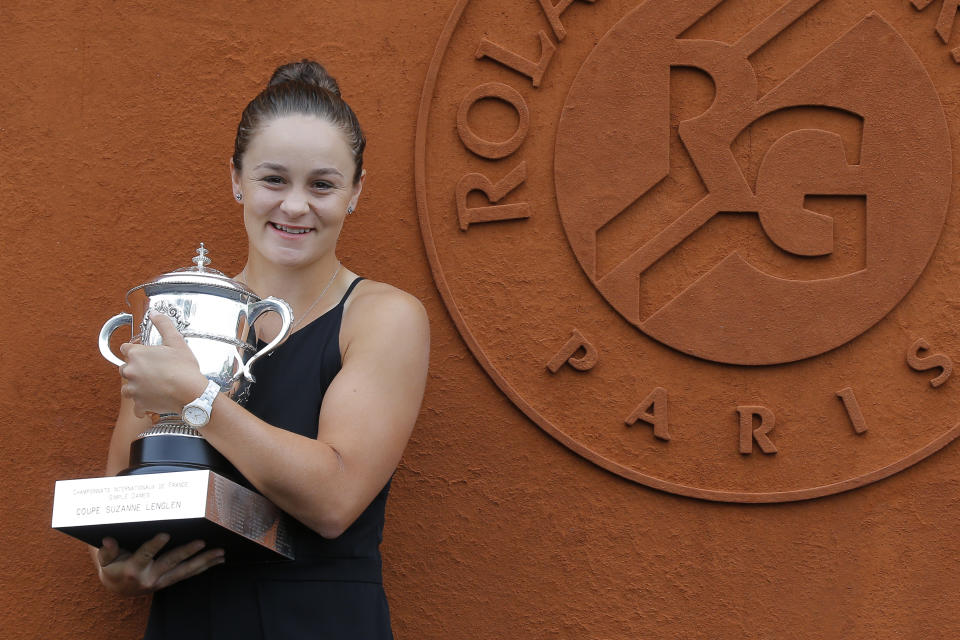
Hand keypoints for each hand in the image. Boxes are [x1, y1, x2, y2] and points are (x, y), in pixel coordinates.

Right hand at [96, 534, 224, 595]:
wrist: (117, 587)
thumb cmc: (112, 568)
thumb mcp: (105, 560)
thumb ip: (106, 551)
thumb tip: (107, 540)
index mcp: (133, 569)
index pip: (145, 555)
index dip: (154, 546)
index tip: (165, 535)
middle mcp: (150, 577)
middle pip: (171, 563)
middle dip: (187, 552)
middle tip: (202, 542)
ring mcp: (162, 581)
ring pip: (185, 571)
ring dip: (204, 561)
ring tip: (220, 553)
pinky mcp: (169, 581)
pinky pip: (189, 574)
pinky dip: (203, 567)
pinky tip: (217, 560)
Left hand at [119, 312, 207, 417]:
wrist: (190, 392)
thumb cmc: (184, 368)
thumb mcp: (176, 341)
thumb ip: (163, 325)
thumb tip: (155, 313)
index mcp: (137, 354)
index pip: (125, 348)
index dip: (135, 350)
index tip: (144, 355)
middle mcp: (131, 371)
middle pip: (124, 368)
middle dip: (135, 369)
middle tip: (152, 371)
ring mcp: (134, 388)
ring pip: (127, 388)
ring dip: (136, 388)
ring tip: (151, 387)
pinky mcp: (139, 403)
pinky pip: (136, 407)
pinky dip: (142, 406)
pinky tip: (151, 403)